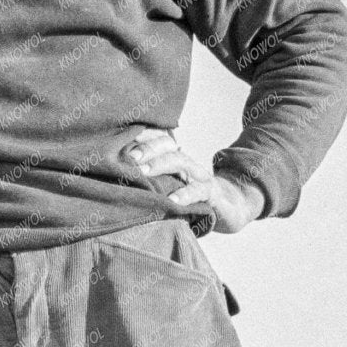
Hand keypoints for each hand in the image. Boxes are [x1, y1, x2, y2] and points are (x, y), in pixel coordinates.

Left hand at [119, 127, 265, 233]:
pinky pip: (198, 191)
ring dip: (160, 165)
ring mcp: (200, 177)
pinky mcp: (212, 194)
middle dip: (148, 149)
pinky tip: (172, 201)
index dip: (144, 137)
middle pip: (168, 147)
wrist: (228, 208)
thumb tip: (118, 179)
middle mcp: (186, 164)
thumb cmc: (190, 199)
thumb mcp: (170, 187)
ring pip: (181, 162)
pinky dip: (185, 194)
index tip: (123, 138)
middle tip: (130, 157)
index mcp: (175, 160)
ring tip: (143, 172)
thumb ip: (150, 182)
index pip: (159, 141)